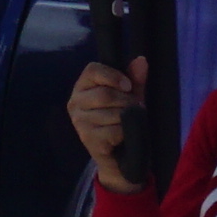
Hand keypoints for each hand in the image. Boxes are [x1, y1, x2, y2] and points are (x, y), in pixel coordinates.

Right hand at [66, 57, 152, 186]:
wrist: (120, 156)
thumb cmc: (122, 120)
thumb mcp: (130, 97)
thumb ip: (135, 79)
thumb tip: (141, 60)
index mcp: (82, 87)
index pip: (92, 70)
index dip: (113, 75)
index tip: (128, 86)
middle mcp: (75, 103)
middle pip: (104, 94)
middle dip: (127, 102)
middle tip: (136, 109)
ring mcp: (79, 122)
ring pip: (112, 114)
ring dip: (129, 119)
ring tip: (130, 123)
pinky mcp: (88, 139)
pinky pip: (114, 131)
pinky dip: (125, 133)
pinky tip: (123, 136)